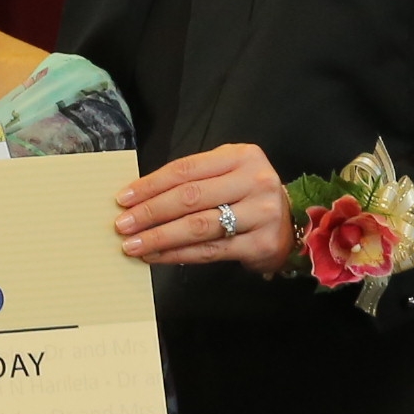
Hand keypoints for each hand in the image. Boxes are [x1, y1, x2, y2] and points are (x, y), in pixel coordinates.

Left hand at [113, 144, 294, 272]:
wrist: (290, 222)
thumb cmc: (247, 195)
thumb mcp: (227, 173)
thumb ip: (193, 178)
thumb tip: (139, 197)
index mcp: (241, 156)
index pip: (186, 170)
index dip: (151, 185)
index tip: (123, 199)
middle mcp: (254, 181)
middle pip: (191, 197)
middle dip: (150, 213)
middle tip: (122, 225)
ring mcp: (261, 213)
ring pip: (199, 227)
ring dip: (160, 238)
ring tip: (133, 245)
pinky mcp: (261, 244)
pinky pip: (211, 251)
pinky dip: (178, 255)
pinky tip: (157, 257)